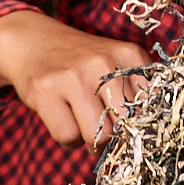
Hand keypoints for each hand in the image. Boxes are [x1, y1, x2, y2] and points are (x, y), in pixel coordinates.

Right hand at [0, 9, 151, 147]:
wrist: (32, 41)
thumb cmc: (82, 64)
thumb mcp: (115, 63)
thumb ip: (137, 90)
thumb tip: (144, 138)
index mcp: (128, 54)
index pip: (150, 108)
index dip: (138, 123)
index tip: (126, 122)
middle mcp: (103, 62)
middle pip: (124, 126)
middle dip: (115, 138)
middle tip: (104, 131)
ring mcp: (72, 76)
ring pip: (97, 136)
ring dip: (91, 143)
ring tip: (84, 127)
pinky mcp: (45, 90)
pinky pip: (67, 136)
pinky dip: (68, 140)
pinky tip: (66, 122)